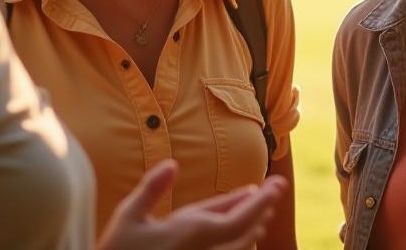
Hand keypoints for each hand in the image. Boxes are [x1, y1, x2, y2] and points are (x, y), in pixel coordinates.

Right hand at [98, 160, 286, 249]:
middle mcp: (204, 249)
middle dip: (262, 209)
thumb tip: (173, 164)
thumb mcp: (128, 216)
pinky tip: (242, 240)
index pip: (240, 216)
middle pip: (245, 231)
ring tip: (264, 213)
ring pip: (238, 247)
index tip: (277, 184)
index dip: (262, 200)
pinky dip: (238, 245)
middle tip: (276, 191)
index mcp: (191, 231)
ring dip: (252, 228)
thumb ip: (152, 188)